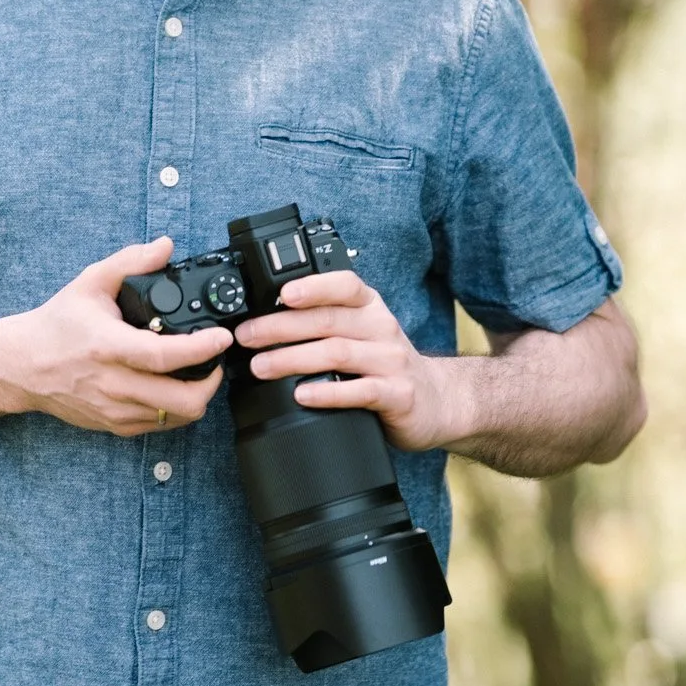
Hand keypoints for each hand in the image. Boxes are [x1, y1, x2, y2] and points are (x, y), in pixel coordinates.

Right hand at [0, 237, 233, 437]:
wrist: (23, 366)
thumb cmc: (58, 324)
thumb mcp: (90, 282)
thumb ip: (130, 261)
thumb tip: (166, 246)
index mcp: (107, 346)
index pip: (164, 356)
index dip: (201, 349)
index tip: (222, 337)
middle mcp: (113, 383)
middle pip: (181, 400)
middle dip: (211, 381)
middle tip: (215, 360)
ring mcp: (114, 410)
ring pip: (176, 417)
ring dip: (197, 396)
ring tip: (198, 373)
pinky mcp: (114, 426)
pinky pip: (160, 426)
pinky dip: (177, 409)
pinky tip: (173, 386)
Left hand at [231, 270, 446, 450]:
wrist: (439, 401)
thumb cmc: (386, 364)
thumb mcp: (362, 333)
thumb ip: (327, 322)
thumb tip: (265, 320)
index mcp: (370, 308)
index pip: (345, 285)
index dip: (313, 286)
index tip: (281, 293)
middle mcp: (382, 328)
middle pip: (328, 320)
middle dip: (281, 327)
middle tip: (247, 337)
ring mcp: (391, 361)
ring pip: (337, 353)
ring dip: (293, 359)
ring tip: (260, 367)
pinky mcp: (398, 394)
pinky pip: (360, 391)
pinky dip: (327, 393)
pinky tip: (301, 395)